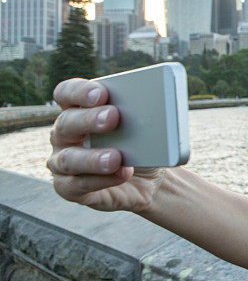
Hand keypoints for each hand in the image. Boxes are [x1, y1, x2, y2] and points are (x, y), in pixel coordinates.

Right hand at [47, 78, 165, 211]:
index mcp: (78, 110)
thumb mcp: (143, 125)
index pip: (66, 93)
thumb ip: (139, 112)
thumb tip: (152, 105)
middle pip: (66, 123)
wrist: (149, 178)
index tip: (101, 93)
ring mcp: (63, 162)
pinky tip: (122, 174)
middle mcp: (65, 134)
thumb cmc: (141, 143)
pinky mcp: (70, 188)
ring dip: (93, 158)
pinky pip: (78, 186)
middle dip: (89, 119)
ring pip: (68, 159)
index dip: (79, 92)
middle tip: (113, 117)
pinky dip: (102, 180)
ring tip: (117, 157)